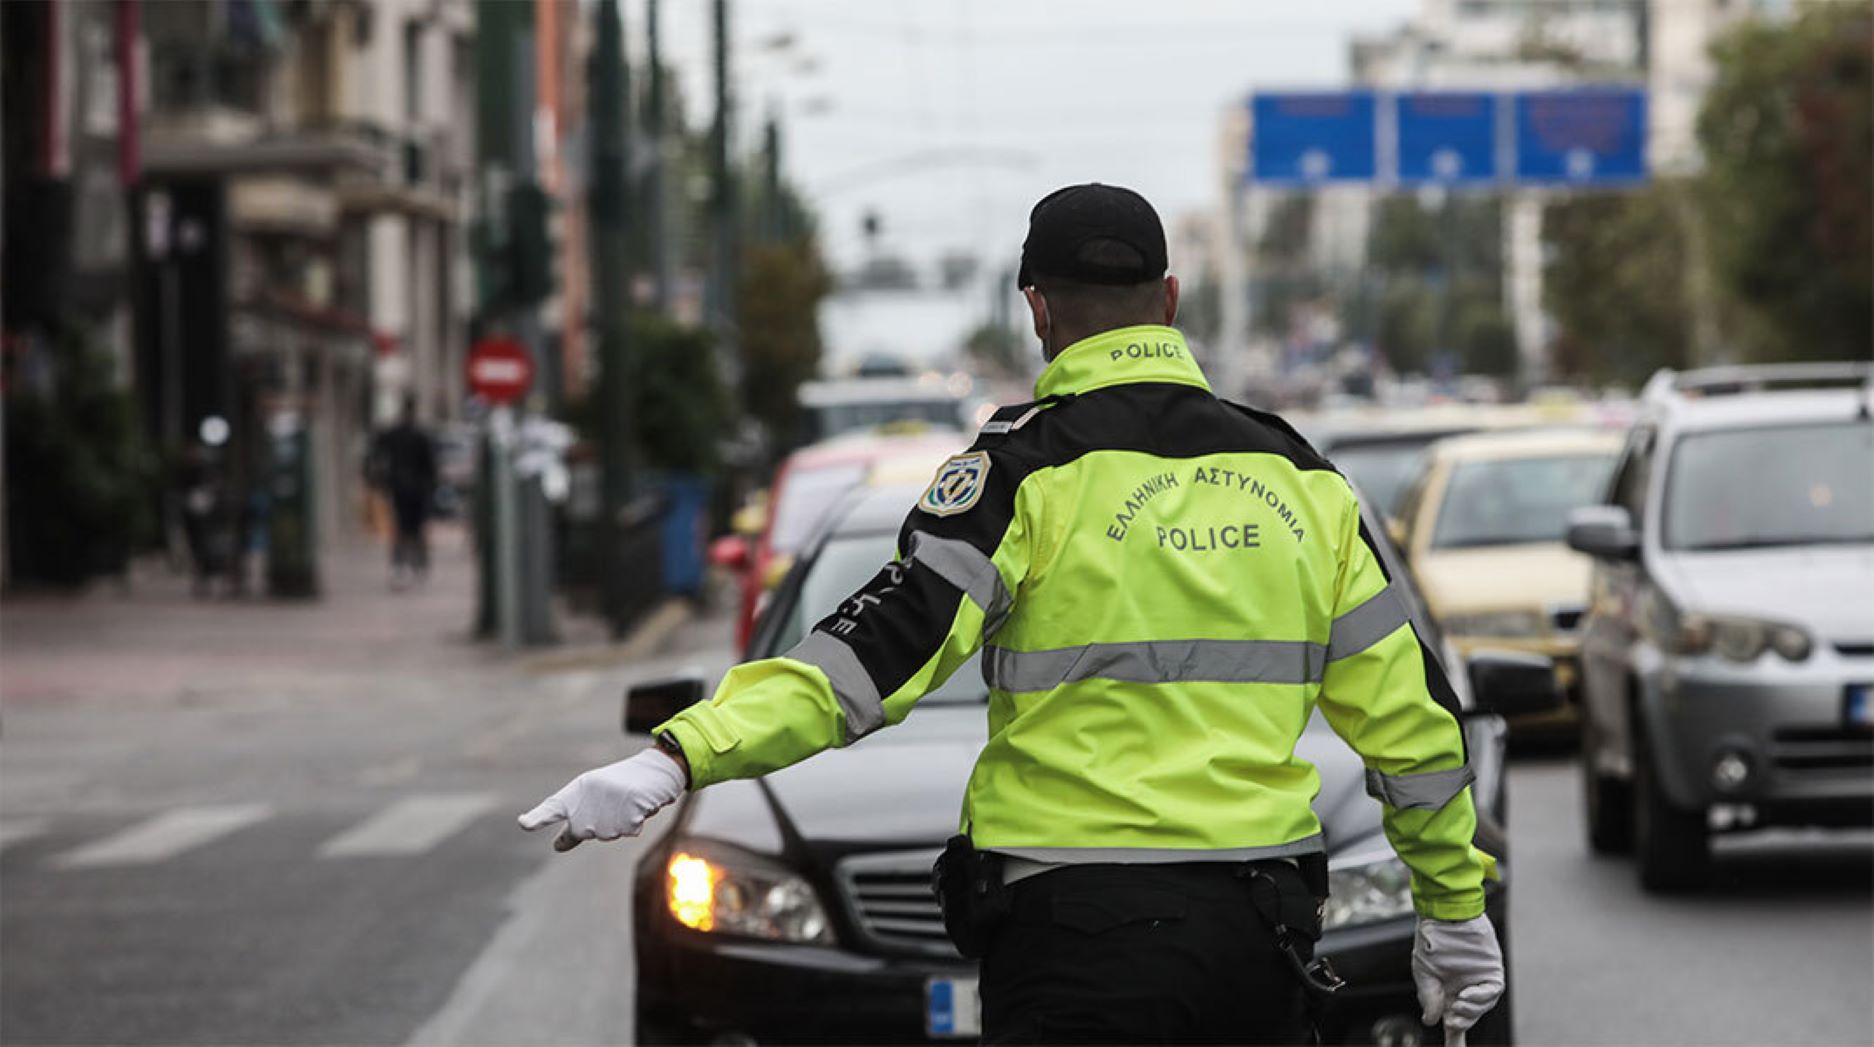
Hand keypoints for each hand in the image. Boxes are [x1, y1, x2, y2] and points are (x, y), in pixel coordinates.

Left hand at [517, 749, 686, 851]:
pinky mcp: (627, 818)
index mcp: (576, 792)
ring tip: (626, 800)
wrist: (656, 771)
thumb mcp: (593, 794)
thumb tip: (558, 847)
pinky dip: (636, 821)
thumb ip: (575, 820)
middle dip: (596, 824)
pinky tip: (639, 805)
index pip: (553, 808)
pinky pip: (629, 830)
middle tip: (611, 802)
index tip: (524, 823)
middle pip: (581, 833)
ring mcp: (607, 812)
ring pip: (607, 834)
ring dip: (619, 822)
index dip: (538, 817)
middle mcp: (589, 803)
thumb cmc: (621, 783)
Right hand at [1412, 914, 1504, 1046]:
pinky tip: (1468, 994)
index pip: (1454, 1020)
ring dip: (1470, 1011)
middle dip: (1461, 1022)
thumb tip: (1432, 1021)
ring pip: (1481, 1006)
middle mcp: (1465, 987)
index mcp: (1448, 991)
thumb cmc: (1432, 940)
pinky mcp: (1491, 969)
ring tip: (1458, 1004)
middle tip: (1452, 1019)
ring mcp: (1480, 979)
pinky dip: (1481, 997)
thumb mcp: (1424, 974)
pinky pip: (1492, 991)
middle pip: (1468, 1016)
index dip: (1455, 1038)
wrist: (1443, 916)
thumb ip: (1429, 998)